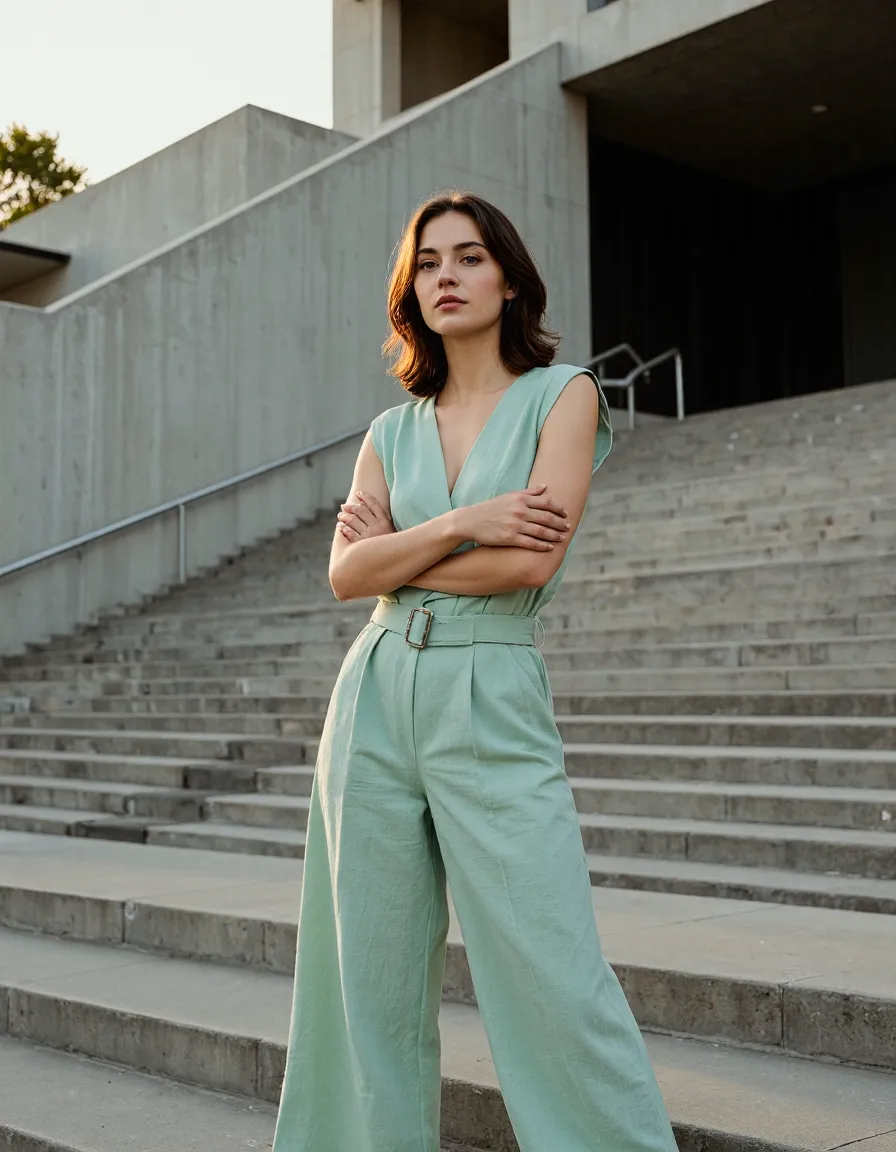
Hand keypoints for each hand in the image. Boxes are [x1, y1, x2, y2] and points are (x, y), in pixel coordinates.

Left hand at [337, 490, 394, 542]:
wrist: (395, 562)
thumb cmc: (393, 547)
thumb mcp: (392, 532)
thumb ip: (383, 521)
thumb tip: (369, 509)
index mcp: (386, 522)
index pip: (374, 504)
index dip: (365, 497)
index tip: (358, 493)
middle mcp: (377, 527)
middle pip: (361, 511)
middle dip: (351, 507)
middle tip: (344, 506)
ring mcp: (369, 536)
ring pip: (353, 521)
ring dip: (345, 517)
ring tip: (340, 516)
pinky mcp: (362, 545)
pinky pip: (349, 534)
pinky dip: (343, 529)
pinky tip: (340, 527)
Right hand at [453, 485, 569, 550]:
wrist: (470, 521)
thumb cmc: (491, 508)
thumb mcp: (509, 496)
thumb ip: (528, 492)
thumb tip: (545, 486)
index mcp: (520, 499)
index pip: (546, 502)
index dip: (559, 508)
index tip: (566, 513)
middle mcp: (519, 511)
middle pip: (547, 517)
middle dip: (560, 523)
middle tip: (568, 527)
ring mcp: (515, 525)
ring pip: (541, 531)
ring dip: (555, 535)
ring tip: (563, 538)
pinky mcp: (510, 538)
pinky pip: (531, 543)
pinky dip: (543, 545)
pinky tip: (550, 547)